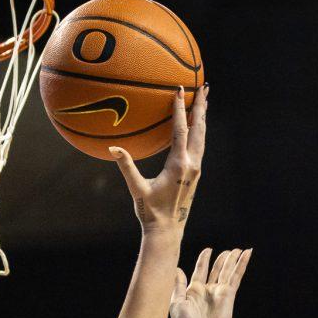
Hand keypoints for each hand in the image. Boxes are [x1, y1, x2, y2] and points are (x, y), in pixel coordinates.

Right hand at [110, 84, 206, 233]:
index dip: (180, 108)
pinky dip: (199, 131)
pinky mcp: (195, 173)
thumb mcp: (137, 189)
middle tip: (204, 86)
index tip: (180, 90)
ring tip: (203, 101)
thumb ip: (126, 167)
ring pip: (202, 136)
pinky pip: (199, 145)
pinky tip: (196, 126)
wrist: (167, 230)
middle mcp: (192, 164)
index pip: (181, 130)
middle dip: (201, 107)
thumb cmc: (151, 212)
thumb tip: (113, 148)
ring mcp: (196, 169)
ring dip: (202, 117)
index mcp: (179, 165)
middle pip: (199, 128)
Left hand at [170, 247, 251, 317]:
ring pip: (228, 271)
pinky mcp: (229, 294)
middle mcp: (208, 291)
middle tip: (228, 251)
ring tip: (238, 250)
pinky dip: (241, 265)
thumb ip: (178, 285)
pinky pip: (236, 276)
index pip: (201, 271)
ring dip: (233, 260)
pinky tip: (246, 254)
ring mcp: (219, 292)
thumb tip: (177, 269)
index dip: (204, 260)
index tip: (208, 250)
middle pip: (217, 270)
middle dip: (222, 260)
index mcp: (194, 291)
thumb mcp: (177, 302)